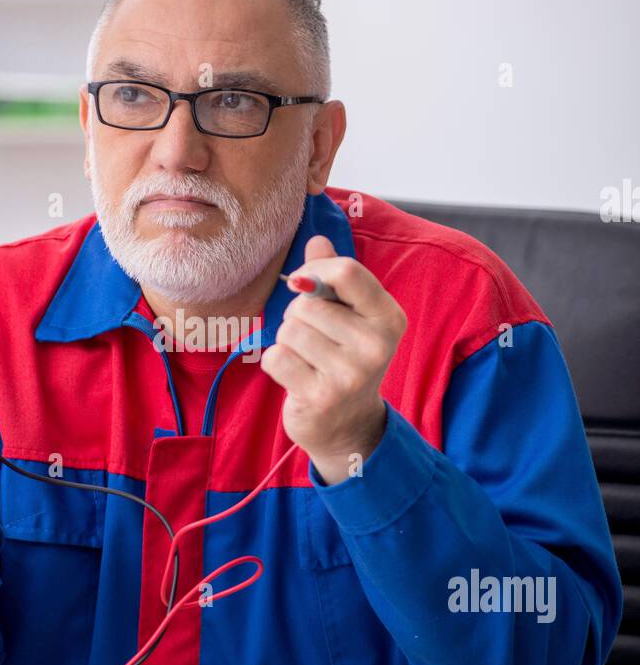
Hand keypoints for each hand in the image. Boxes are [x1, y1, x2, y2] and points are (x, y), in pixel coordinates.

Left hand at [260, 234, 406, 484]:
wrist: (347, 425)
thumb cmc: (343, 360)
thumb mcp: (349, 317)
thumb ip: (334, 278)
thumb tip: (316, 238)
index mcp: (388, 317)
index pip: (346, 271)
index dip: (314, 271)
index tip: (305, 283)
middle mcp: (376, 345)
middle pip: (308, 304)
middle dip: (298, 317)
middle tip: (315, 341)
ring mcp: (350, 374)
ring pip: (289, 330)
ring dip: (287, 342)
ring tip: (307, 360)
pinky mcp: (321, 397)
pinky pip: (275, 357)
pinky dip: (276, 364)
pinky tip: (296, 377)